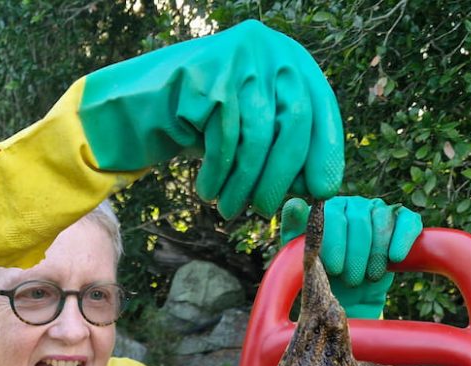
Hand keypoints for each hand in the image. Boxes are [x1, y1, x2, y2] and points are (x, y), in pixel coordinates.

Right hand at [81, 19, 343, 217]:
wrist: (145, 102)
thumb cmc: (207, 121)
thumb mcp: (254, 125)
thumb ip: (285, 143)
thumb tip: (318, 189)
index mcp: (289, 58)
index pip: (320, 108)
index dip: (325, 152)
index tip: (321, 191)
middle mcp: (269, 49)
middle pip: (293, 122)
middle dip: (280, 176)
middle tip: (265, 210)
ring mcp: (238, 61)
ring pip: (256, 136)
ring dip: (244, 183)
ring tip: (230, 210)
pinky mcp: (207, 78)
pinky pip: (223, 140)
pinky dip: (217, 174)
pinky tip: (208, 190)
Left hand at [280, 197, 421, 318]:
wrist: (347, 300)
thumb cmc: (320, 276)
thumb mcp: (300, 255)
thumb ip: (295, 230)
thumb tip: (295, 204)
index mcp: (329, 207)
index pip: (333, 213)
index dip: (334, 242)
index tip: (333, 269)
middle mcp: (355, 204)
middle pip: (359, 217)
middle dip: (355, 252)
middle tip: (350, 279)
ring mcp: (380, 211)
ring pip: (382, 218)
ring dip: (376, 251)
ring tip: (369, 276)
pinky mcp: (403, 223)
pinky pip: (408, 220)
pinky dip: (403, 237)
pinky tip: (395, 257)